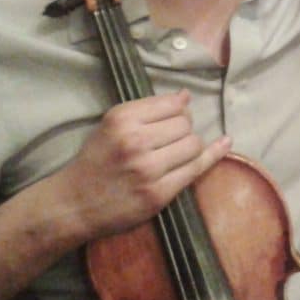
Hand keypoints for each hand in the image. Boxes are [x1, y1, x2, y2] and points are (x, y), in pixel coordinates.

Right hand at [57, 90, 230, 239]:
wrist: (74, 203)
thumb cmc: (94, 162)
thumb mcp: (111, 126)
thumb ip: (148, 110)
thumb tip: (185, 95)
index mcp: (121, 119)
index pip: (172, 104)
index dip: (179, 109)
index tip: (176, 116)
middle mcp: (135, 141)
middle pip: (185, 124)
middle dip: (184, 129)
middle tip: (171, 140)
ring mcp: (148, 169)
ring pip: (193, 145)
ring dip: (191, 146)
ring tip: (176, 152)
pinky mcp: (158, 194)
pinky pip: (196, 169)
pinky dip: (213, 155)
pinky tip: (225, 143)